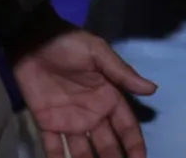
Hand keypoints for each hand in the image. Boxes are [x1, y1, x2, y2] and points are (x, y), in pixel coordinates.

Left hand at [12, 23, 154, 157]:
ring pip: (83, 151)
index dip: (134, 144)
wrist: (32, 38)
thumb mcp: (98, 53)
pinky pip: (53, 147)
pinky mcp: (47, 123)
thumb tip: (152, 89)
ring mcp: (69, 120)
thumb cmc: (69, 44)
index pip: (126, 126)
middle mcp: (92, 113)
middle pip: (107, 144)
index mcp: (108, 97)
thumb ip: (121, 74)